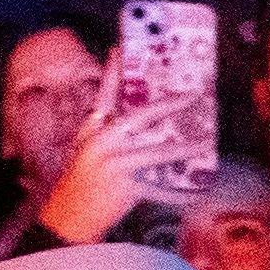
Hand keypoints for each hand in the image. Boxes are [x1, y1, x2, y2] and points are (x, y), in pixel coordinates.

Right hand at [34, 88, 230, 244]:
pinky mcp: (123, 184)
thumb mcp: (86, 155)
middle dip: (167, 105)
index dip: (113, 71)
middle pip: (139, 116)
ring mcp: (112, 162)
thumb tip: (141, 127)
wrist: (65, 220)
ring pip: (155, 150)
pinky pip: (157, 181)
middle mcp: (100, 142)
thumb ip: (108, 138)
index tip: (121, 49)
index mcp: (90, 131)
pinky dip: (176, 181)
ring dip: (183, 146)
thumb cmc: (77, 189)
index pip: (104, 96)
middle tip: (191, 95)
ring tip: (204, 141)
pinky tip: (195, 180)